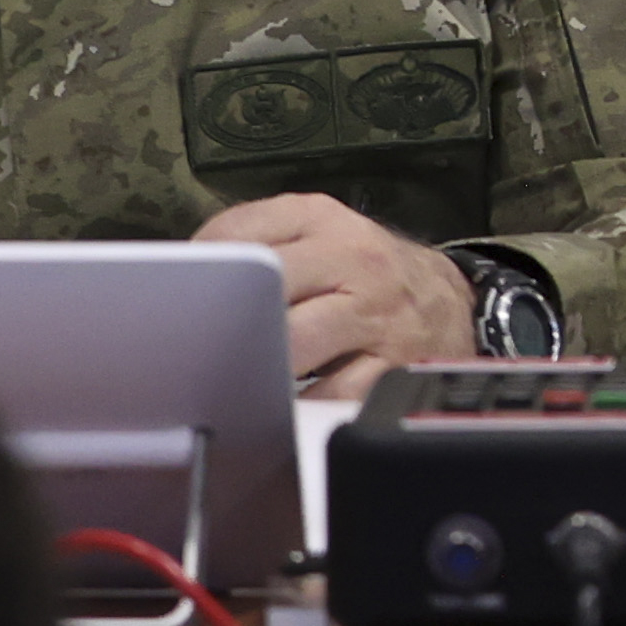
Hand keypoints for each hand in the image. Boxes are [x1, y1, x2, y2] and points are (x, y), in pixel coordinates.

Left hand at [195, 194, 477, 399]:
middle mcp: (354, 259)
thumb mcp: (316, 235)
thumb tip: (176, 285)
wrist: (450, 304)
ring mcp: (377, 315)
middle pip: (265, 285)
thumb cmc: (363, 275)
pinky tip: (279, 405)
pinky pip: (329, 395)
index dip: (198, 270)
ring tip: (233, 375)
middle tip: (191, 344)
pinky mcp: (395, 366)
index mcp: (322, 219)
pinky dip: (296, 406)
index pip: (237, 233)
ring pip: (295, 342)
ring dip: (257, 364)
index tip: (181, 297)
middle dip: (222, 319)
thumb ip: (253, 244)